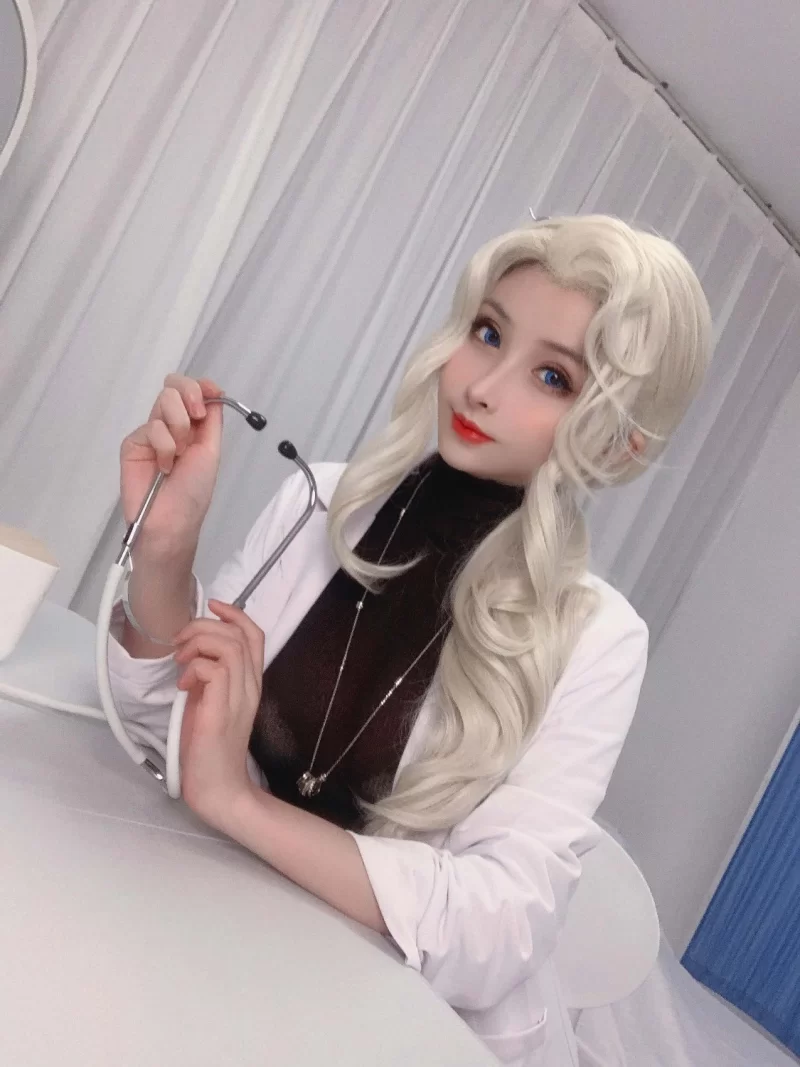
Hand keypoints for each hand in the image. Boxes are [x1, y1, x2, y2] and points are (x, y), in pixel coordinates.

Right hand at [120, 374, 224, 556]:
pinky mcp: (133, 442)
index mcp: (193, 427)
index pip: (193, 391)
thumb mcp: (211, 451)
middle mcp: (170, 425)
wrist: (171, 520)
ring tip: (178, 457)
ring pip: (164, 401)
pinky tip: (163, 468)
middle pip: (175, 387)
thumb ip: (211, 420)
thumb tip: (214, 390)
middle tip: (196, 419)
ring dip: (179, 428)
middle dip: (190, 398)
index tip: (210, 393)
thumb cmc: (194, 491)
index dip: (200, 386)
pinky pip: (151, 427)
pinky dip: (164, 447)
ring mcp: (151, 432)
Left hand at [173, 600, 264, 827]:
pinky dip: (194, 669)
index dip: (234, 613)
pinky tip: (183, 687)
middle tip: (180, 645)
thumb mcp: (210, 702)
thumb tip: (191, 653)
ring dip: (198, 644)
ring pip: (228, 646)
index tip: (211, 607)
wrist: (219, 789)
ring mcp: (239, 698)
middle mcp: (250, 686)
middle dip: (203, 627)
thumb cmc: (210, 749)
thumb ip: (209, 677)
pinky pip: (214, 670)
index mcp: (250, 683)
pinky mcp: (222, 711)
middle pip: (237, 633)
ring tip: (181, 662)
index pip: (254, 634)